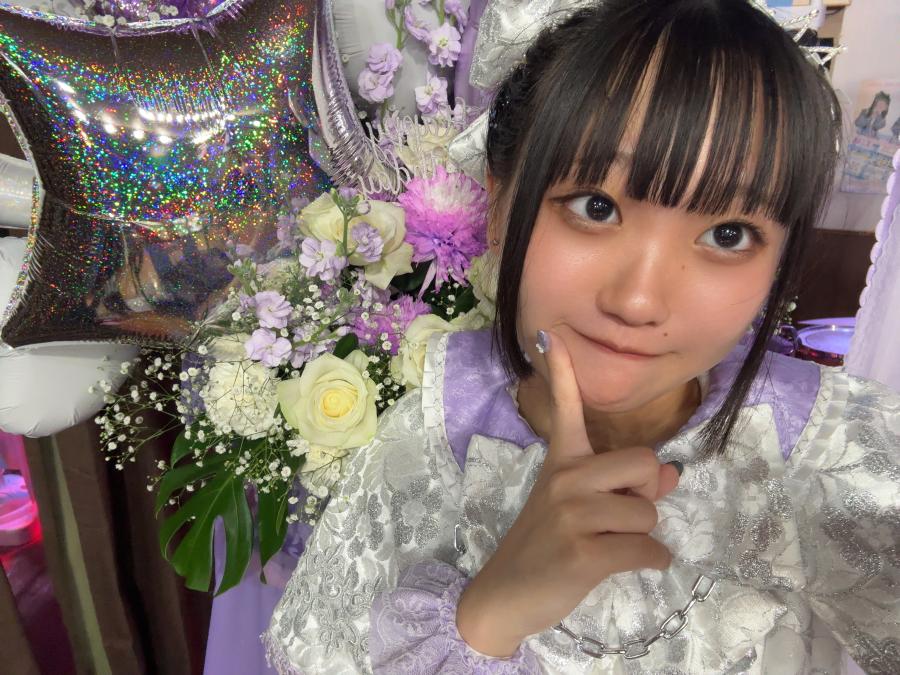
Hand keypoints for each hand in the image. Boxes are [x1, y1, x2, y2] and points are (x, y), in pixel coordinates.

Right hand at [456, 329, 679, 656]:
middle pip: (644, 462)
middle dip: (647, 492)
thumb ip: (624, 486)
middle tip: (623, 514)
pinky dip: (650, 561)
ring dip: (643, 535)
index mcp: (561, 462)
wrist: (507, 594)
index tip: (551, 335)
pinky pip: (647, 550)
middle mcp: (565, 478)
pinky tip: (627, 564)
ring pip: (649, 512)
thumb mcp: (578, 508)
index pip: (565, 408)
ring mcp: (572, 513)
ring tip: (611, 545)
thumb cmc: (545, 546)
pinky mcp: (583, 552)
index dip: (561, 370)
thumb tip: (673, 475)